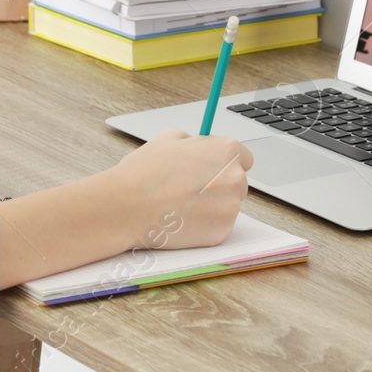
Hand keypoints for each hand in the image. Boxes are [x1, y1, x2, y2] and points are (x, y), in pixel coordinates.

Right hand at [108, 128, 253, 249]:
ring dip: (211, 205)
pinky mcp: (221, 233)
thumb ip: (194, 141)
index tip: (212, 168)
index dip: (224, 162)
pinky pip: (217, 225)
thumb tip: (200, 147)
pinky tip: (181, 218)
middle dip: (219, 184)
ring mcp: (230, 208)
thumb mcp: (168, 138)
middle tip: (190, 187)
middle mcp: (235, 179)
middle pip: (237, 182)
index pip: (244, 157)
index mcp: (226, 151)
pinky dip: (204, 224)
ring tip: (180, 203)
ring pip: (227, 205)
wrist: (127, 207)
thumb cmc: (145, 172)